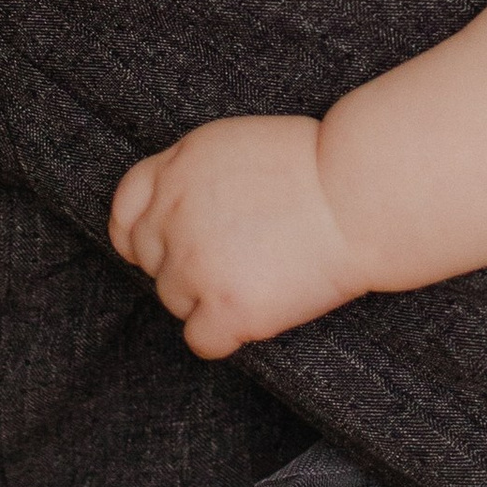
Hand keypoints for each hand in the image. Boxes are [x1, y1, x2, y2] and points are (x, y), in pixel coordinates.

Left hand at [108, 116, 362, 357]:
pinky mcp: (225, 307)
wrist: (362, 194)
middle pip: (149, 262)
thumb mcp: (235, 145)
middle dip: (184, 265)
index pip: (124, 213)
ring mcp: (194, 264)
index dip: (144, 236)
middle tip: (239, 258)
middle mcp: (172, 214)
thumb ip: (191, 176)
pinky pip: (201, 341)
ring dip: (209, 298)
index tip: (168, 247)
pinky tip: (261, 310)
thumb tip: (170, 215)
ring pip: (174, 302)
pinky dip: (228, 335)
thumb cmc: (317, 167)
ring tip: (262, 274)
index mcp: (176, 167)